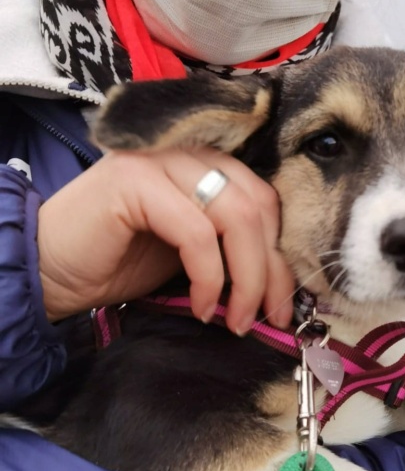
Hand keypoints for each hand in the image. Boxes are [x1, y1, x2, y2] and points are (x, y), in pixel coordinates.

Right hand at [38, 147, 295, 331]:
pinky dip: (209, 276)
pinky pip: (197, 232)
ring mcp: (161, 160)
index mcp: (208, 162)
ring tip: (236, 319)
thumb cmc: (119, 262)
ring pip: (236, 216)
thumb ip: (233, 246)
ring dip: (246, 278)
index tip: (286, 302)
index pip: (266, 200)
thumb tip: (285, 281)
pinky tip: (203, 306)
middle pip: (258, 206)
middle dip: (271, 270)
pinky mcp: (136, 180)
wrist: (51, 270)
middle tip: (269, 316)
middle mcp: (188, 151)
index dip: (282, 253)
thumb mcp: (192, 252)